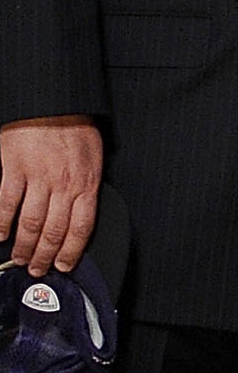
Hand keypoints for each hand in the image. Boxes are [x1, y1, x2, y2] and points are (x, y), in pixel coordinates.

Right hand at [0, 116, 102, 277]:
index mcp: (86, 183)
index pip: (82, 228)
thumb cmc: (74, 129)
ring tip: (18, 258)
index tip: (64, 265)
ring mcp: (38, 177)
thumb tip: (79, 216)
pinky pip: (6, 203)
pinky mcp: (14, 168)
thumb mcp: (93, 159)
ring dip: (23, 245)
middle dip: (45, 255)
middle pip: (54, 231)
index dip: (72, 251)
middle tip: (36, 269)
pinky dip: (1, 223)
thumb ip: (85, 187)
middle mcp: (64, 184)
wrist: (53, 103)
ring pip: (30, 223)